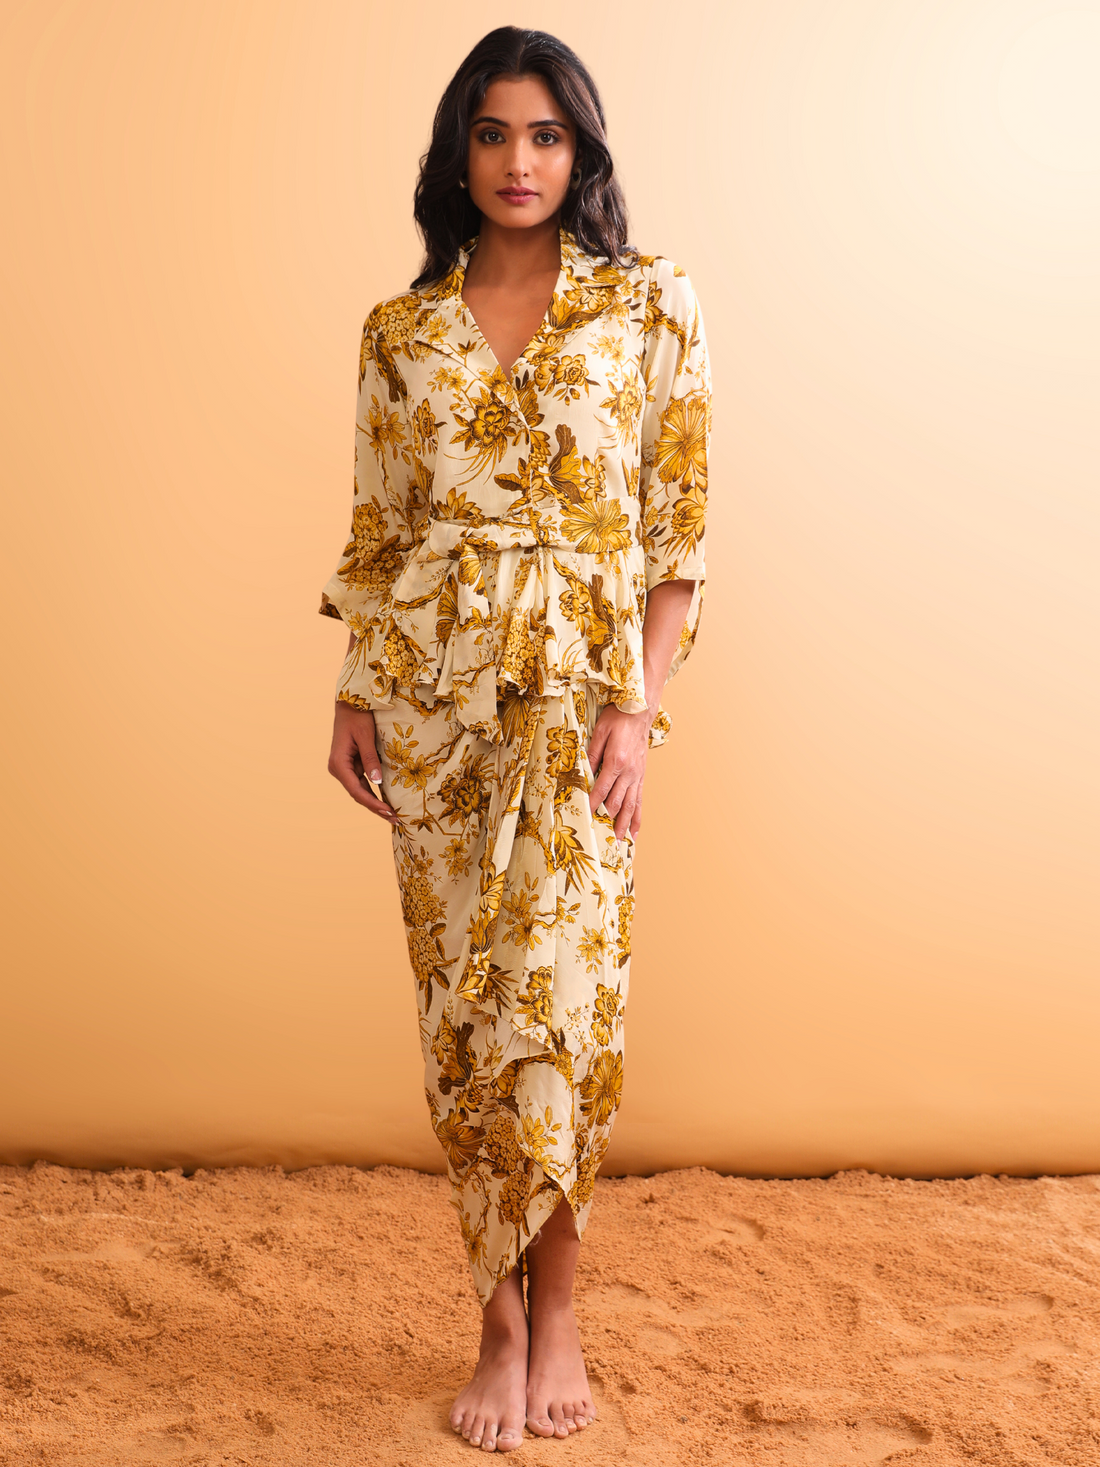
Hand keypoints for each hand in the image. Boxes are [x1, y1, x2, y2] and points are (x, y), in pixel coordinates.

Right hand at [327, 700, 398, 823]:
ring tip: (393, 814)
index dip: (373, 803)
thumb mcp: (365, 736)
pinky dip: (374, 792)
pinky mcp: (352, 764)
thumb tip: (377, 782)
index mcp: (338, 763)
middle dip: (376, 807)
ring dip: (376, 802)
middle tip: (395, 819)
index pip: (356, 790)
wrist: (350, 702)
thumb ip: (370, 759)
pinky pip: (363, 782)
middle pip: (359, 794)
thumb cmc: (357, 716)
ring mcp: (345, 767)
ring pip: (361, 790)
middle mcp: (339, 769)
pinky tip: (386, 800)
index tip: (388, 812)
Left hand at [586, 703, 651, 840]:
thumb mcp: (600, 732)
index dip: (592, 805)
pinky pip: (640, 801)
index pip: (601, 790)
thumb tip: (583, 772)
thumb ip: (592, 753)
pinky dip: (638, 818)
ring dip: (623, 826)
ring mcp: (637, 776)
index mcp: (616, 761)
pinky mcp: (641, 776)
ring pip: (631, 806)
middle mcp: (628, 772)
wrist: (640, 711)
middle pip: (617, 803)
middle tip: (599, 838)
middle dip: (607, 821)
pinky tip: (634, 832)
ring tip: (618, 843)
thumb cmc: (618, 718)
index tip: (585, 819)